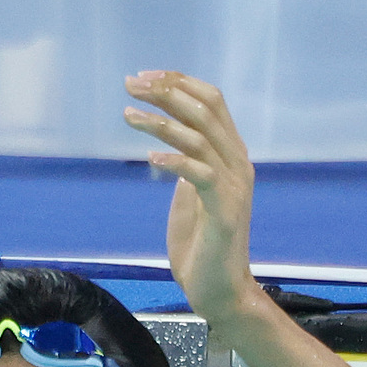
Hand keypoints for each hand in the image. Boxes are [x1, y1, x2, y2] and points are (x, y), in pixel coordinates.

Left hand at [123, 71, 258, 322]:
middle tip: (131, 85)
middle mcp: (238, 164)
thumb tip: (170, 141)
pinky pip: (201, 174)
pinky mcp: (224, 211)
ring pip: (199, 138)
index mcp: (232, 155)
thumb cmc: (202, 244)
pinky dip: (175, 160)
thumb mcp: (192, 194)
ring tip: (128, 115)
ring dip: (160, 123)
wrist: (219, 290)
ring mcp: (234, 186)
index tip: (145, 77)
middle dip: (166, 92)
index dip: (179, 83)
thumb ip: (189, 164)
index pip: (212, 102)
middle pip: (205, 110)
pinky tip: (150, 157)